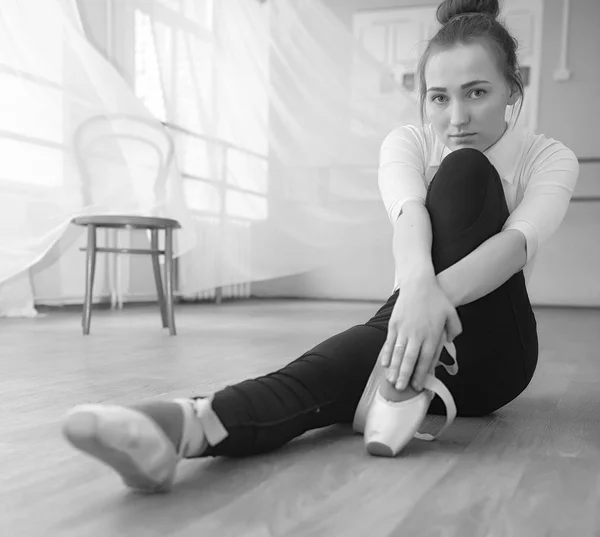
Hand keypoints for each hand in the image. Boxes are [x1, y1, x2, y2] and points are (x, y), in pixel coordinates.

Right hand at [380, 275, 461, 390]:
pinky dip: (386, 354)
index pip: (426, 359)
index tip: (418, 386)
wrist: (419, 283)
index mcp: (432, 334)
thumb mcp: (452, 314)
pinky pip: (389, 342)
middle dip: (405, 375)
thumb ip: (454, 330)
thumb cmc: (436, 298)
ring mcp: (403, 329)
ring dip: (394, 368)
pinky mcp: (394, 323)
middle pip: (410, 359)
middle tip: (401, 389)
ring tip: (391, 381)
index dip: (421, 374)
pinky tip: (384, 364)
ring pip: (397, 352)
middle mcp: (417, 334)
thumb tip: (450, 342)